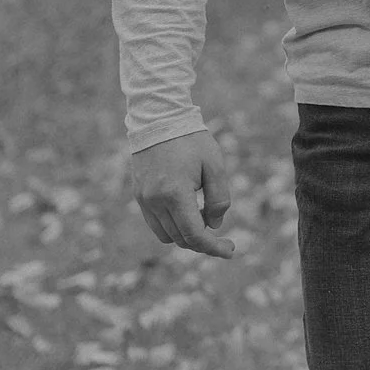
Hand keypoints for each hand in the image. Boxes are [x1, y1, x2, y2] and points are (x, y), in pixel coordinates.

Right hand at [130, 130, 237, 258]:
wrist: (159, 119)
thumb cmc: (192, 140)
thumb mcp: (215, 166)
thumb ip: (219, 199)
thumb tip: (214, 226)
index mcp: (174, 194)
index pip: (194, 235)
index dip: (213, 247)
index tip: (230, 250)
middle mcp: (154, 201)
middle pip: (180, 239)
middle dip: (203, 243)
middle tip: (224, 240)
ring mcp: (143, 200)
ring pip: (166, 235)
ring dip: (186, 236)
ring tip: (206, 220)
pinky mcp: (139, 196)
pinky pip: (156, 224)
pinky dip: (173, 226)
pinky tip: (190, 213)